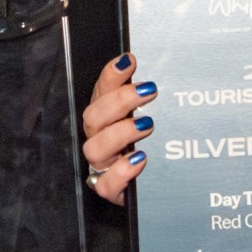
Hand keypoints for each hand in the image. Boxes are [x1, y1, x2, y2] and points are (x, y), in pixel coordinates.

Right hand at [80, 55, 153, 205]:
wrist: (155, 187)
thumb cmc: (153, 146)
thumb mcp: (152, 117)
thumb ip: (148, 95)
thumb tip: (159, 68)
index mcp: (107, 117)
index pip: (100, 91)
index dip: (110, 75)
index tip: (130, 60)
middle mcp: (100, 139)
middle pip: (92, 117)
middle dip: (119, 100)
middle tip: (148, 90)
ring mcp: (103, 165)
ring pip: (94, 149)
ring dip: (119, 133)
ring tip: (146, 124)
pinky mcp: (111, 190)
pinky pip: (105, 184)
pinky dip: (121, 171)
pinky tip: (140, 159)